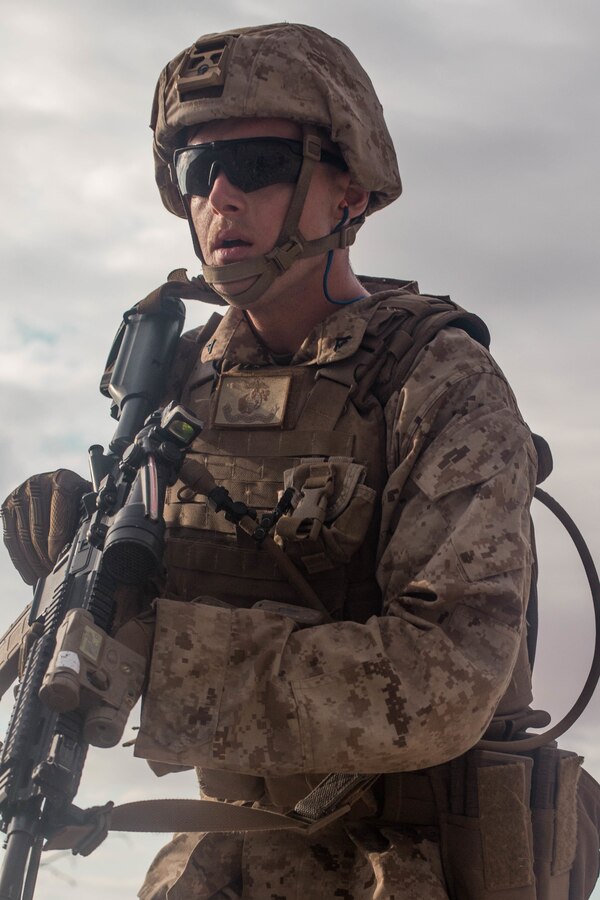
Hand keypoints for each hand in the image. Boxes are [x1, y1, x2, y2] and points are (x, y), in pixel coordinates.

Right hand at [1, 470, 90, 584]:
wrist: (59, 486)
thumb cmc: (78, 498)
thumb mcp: (88, 503)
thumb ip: (89, 517)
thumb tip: (89, 542)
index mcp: (63, 480)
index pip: (57, 516)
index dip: (57, 543)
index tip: (59, 560)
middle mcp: (38, 483)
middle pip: (37, 529)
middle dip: (44, 555)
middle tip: (51, 571)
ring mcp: (19, 494)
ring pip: (21, 536)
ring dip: (32, 561)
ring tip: (42, 575)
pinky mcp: (6, 507)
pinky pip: (9, 538)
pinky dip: (19, 559)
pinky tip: (28, 573)